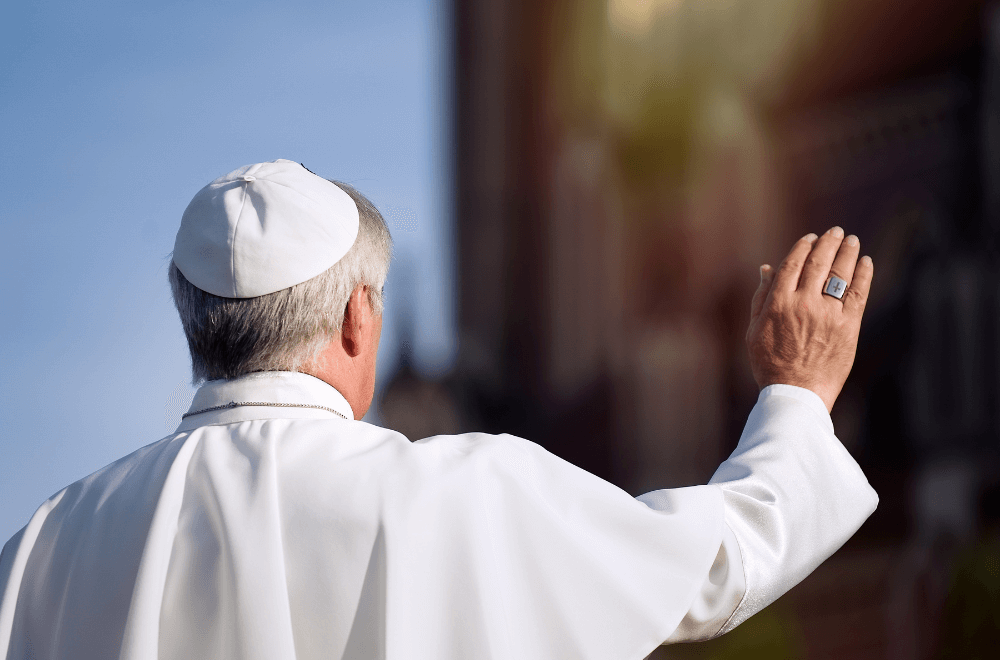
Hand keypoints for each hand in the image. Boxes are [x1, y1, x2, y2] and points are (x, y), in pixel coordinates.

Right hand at [746, 227, 873, 411]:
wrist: (797, 393)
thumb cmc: (771, 363)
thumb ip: (761, 297)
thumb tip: (767, 268)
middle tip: (835, 232)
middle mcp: (803, 304)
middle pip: (819, 263)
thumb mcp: (755, 329)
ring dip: (847, 252)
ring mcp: (827, 314)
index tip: (810, 238)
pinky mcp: (848, 326)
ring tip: (851, 241)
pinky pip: (858, 293)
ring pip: (840, 273)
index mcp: (778, 303)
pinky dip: (864, 274)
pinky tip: (865, 262)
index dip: (803, 246)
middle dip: (828, 243)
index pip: (793, 264)